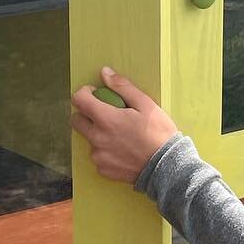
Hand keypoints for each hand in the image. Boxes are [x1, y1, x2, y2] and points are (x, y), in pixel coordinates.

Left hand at [71, 67, 178, 182]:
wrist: (167, 167)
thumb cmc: (158, 133)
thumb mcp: (145, 104)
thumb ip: (122, 87)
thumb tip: (105, 73)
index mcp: (105, 119)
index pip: (78, 100)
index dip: (84, 93)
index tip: (95, 94)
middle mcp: (97, 138)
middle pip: (76, 121)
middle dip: (86, 114)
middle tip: (105, 114)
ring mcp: (98, 156)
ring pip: (88, 139)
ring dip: (97, 134)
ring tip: (120, 135)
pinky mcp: (103, 170)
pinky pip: (98, 156)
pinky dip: (106, 151)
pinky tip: (123, 150)